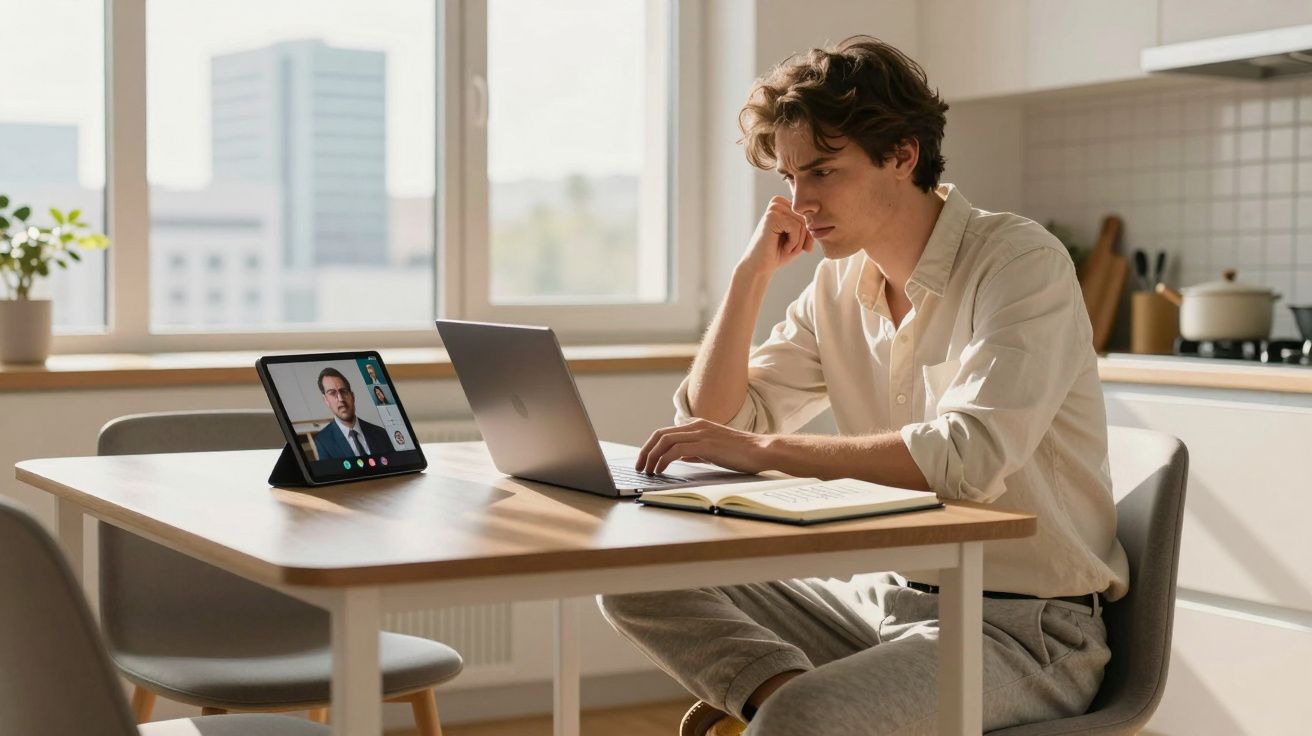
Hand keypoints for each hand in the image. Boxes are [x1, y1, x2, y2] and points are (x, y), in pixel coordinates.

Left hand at [635, 418, 774, 474]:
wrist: (762, 450)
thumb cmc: (742, 453)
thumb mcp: (714, 450)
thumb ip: (696, 451)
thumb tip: (681, 456)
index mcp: (698, 425)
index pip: (666, 432)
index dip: (651, 446)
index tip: (645, 460)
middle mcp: (696, 426)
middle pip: (660, 434)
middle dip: (645, 451)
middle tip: (639, 466)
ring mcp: (701, 433)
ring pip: (664, 441)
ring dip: (651, 457)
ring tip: (647, 471)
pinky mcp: (705, 444)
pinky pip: (676, 450)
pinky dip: (664, 460)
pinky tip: (660, 470)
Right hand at [738, 196, 813, 276]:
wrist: (760, 267)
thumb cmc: (778, 253)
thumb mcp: (799, 238)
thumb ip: (808, 226)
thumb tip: (816, 221)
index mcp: (783, 204)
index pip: (807, 215)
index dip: (809, 233)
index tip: (804, 247)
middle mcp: (777, 202)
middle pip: (805, 218)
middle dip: (804, 238)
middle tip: (793, 250)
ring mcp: (773, 208)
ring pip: (801, 223)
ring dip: (799, 242)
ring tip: (787, 249)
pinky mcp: (771, 216)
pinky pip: (795, 227)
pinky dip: (794, 242)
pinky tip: (784, 248)